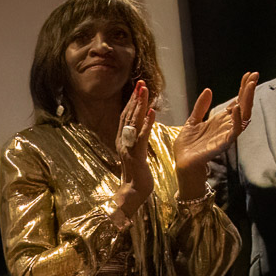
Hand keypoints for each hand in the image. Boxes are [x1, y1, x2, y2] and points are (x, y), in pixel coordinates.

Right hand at [113, 81, 155, 218]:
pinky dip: (146, 123)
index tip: (138, 88)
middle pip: (128, 115)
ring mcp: (128, 147)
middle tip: (140, 82)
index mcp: (123, 140)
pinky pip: (142, 136)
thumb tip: (139, 131)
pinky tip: (152, 112)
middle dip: (135, 98)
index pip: (126, 117)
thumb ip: (135, 142)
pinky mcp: (137, 155)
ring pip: (133, 122)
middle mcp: (123, 141)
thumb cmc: (137, 176)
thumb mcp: (135, 155)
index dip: (132, 102)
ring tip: (145, 91)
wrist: (133, 193)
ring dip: (140, 105)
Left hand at [175, 72, 258, 184]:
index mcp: (220, 120)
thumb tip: (208, 90)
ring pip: (242, 116)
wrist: (181, 163)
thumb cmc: (187, 146)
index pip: (236, 101)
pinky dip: (236, 119)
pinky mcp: (223, 143)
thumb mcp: (192, 121)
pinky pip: (234, 131)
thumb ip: (200, 107)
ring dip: (247, 101)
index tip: (248, 74)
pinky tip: (235, 108)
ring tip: (250, 86)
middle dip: (249, 91)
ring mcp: (226, 134)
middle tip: (254, 75)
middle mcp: (226, 126)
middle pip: (243, 106)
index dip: (242, 88)